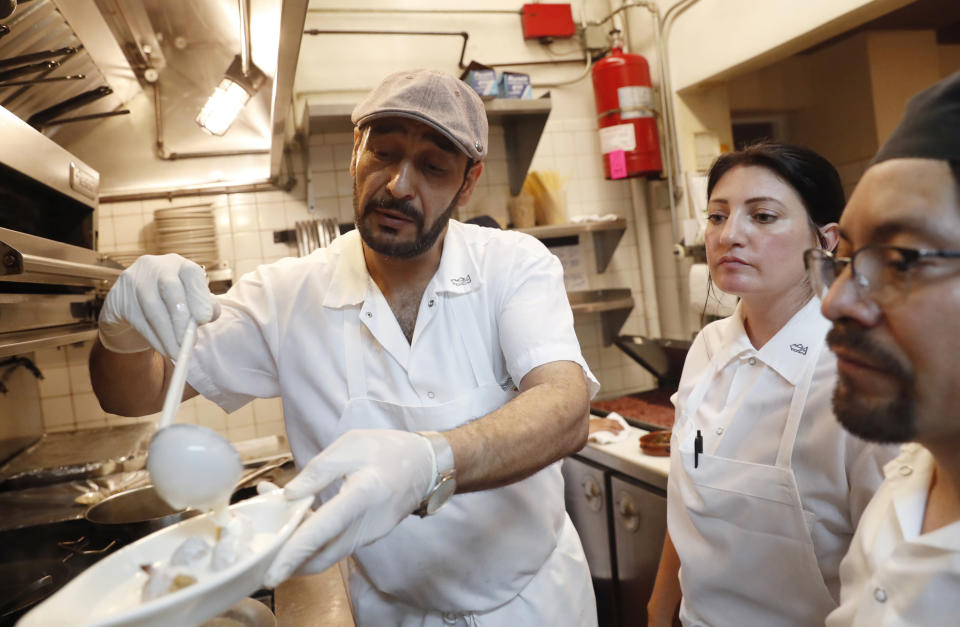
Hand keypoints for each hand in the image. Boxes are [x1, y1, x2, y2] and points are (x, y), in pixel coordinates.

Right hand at [98, 254, 219, 356]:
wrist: (133, 312)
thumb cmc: (171, 307)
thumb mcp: (191, 304)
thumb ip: (205, 308)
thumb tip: (210, 314)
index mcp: (179, 265)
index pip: (191, 273)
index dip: (199, 295)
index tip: (206, 318)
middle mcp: (155, 266)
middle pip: (170, 289)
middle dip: (181, 319)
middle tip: (188, 343)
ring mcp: (133, 279)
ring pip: (152, 308)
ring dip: (167, 335)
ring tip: (178, 353)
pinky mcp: (118, 298)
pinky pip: (138, 320)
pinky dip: (154, 338)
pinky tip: (164, 349)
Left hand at [263, 429, 435, 586]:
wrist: (427, 465)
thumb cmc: (390, 449)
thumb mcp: (352, 445)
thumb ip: (319, 469)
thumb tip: (289, 495)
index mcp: (362, 496)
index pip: (321, 530)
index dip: (294, 553)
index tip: (271, 574)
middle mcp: (365, 525)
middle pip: (320, 558)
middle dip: (288, 561)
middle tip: (262, 546)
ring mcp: (368, 535)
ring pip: (325, 553)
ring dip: (298, 545)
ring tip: (277, 513)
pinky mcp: (366, 536)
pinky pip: (335, 544)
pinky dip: (314, 538)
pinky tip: (300, 513)